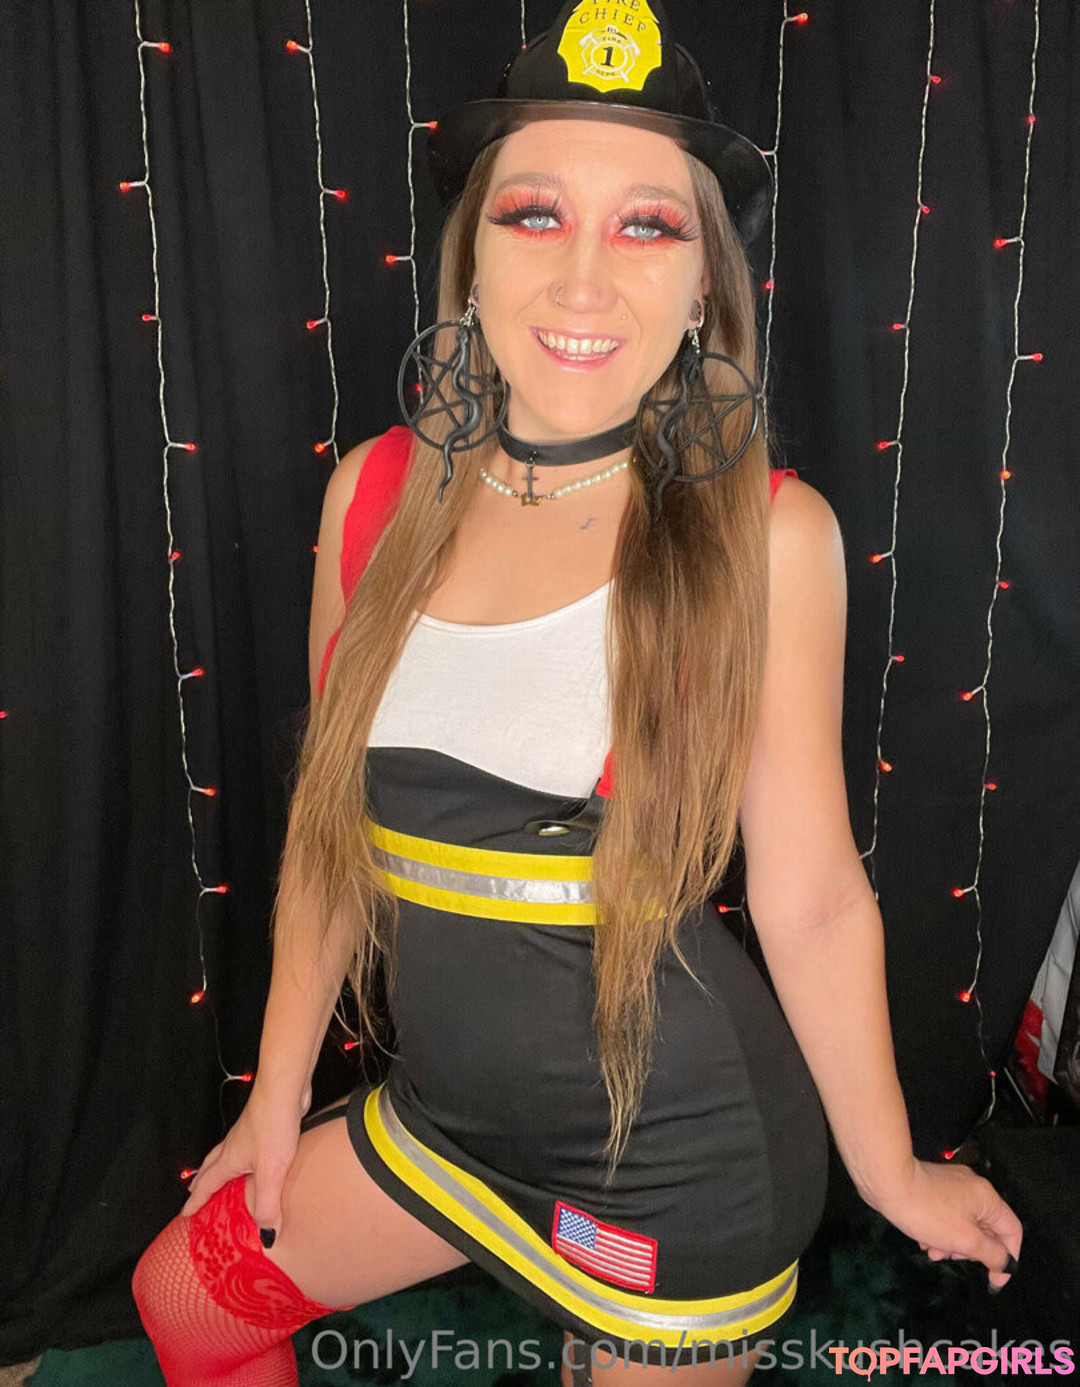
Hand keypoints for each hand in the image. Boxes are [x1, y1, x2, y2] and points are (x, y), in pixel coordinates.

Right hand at [179, 1082, 307, 1240]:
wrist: (285, 1087)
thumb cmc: (273, 1124)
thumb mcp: (271, 1171)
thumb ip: (267, 1204)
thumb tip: (266, 1236)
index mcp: (229, 1159)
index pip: (206, 1184)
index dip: (196, 1200)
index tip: (184, 1213)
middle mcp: (234, 1146)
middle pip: (211, 1167)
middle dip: (202, 1183)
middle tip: (195, 1195)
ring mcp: (248, 1134)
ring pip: (228, 1156)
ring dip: (221, 1169)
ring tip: (224, 1180)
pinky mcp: (264, 1126)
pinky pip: (248, 1148)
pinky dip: (245, 1158)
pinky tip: (259, 1159)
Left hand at [863, 1157, 1022, 1290]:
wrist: (887, 1183)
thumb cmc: (927, 1211)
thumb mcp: (965, 1239)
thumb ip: (991, 1254)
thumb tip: (1007, 1263)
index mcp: (987, 1198)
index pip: (1012, 1230)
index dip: (1008, 1257)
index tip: (996, 1279)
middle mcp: (973, 1188)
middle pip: (986, 1229)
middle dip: (971, 1250)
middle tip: (954, 1258)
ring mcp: (951, 1186)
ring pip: (963, 1225)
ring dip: (952, 1244)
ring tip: (933, 1252)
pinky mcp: (933, 1188)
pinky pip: (945, 1216)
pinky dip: (939, 1232)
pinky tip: (924, 1240)